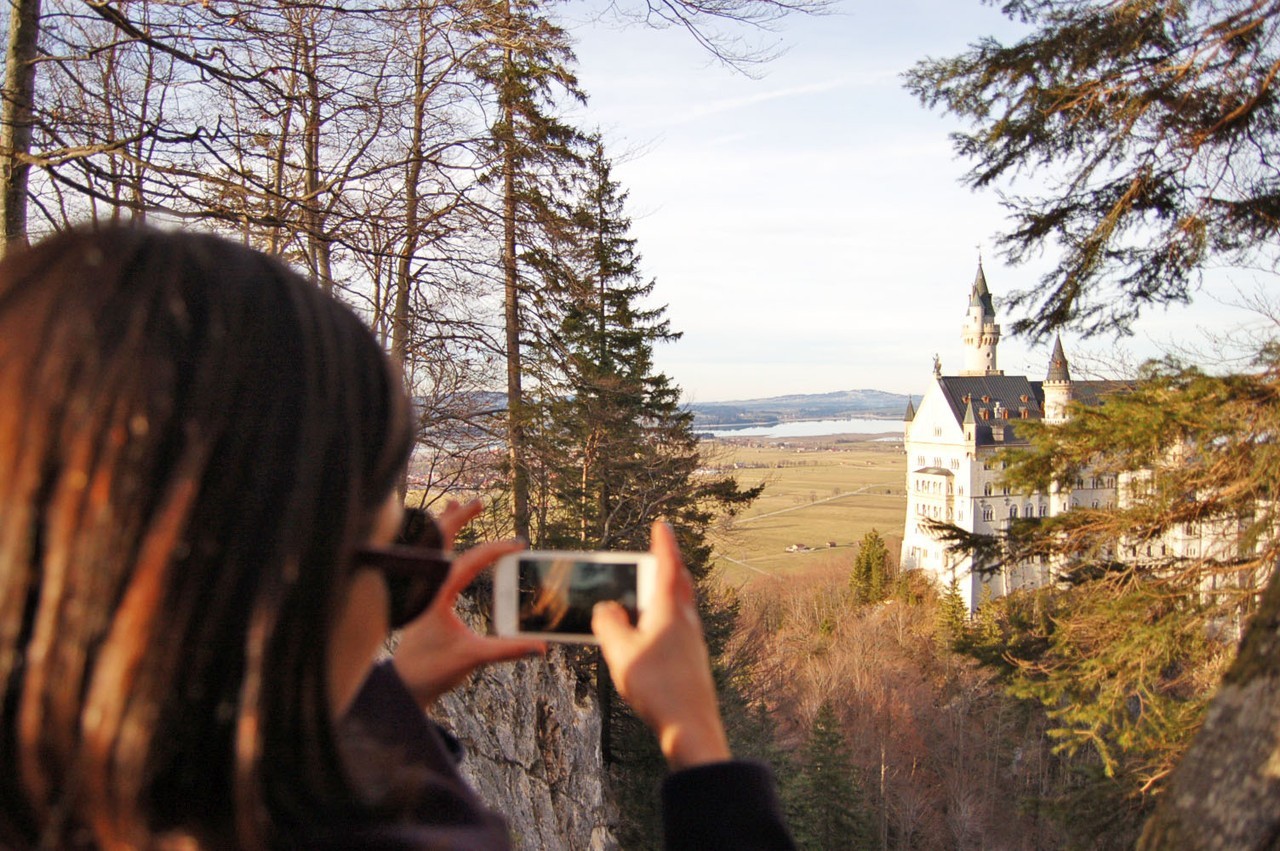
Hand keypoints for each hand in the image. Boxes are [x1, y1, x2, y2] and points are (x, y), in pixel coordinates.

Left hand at [392, 502, 544, 707]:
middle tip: (478, 503)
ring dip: (442, 526)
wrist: (405, 685)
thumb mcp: (472, 657)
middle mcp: (425, 588)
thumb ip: (507, 649)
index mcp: (437, 595)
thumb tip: (540, 646)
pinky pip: (427, 562)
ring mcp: (420, 592)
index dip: (496, 550)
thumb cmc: (432, 669)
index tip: (518, 545)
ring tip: (454, 505)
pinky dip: (434, 544)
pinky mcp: (420, 599)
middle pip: (439, 542)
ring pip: (429, 548)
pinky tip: (440, 539)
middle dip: (458, 519)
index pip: (469, 562)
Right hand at [592, 520, 730, 769]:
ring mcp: (693, 640)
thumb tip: (607, 609)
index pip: (668, 565)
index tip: (662, 525)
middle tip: (654, 556)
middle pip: (679, 584)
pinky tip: (650, 635)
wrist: (691, 727)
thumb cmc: (657, 687)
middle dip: (667, 566)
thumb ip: (609, 624)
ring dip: (664, 594)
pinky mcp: (693, 659)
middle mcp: (685, 620)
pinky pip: (677, 627)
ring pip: (680, 606)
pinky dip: (663, 619)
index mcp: (669, 610)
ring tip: (644, 595)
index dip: (664, 543)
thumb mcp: (620, 652)